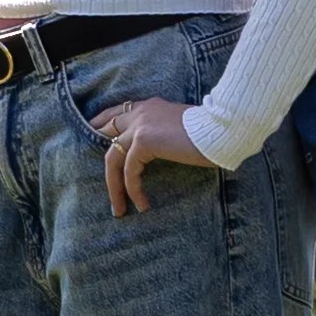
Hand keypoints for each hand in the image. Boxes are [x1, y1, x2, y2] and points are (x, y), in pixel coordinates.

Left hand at [88, 95, 216, 216]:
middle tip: (104, 187)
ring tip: (120, 208)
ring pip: (112, 157)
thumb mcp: (183, 128)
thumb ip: (165, 134)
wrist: (223, 129)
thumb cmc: (212, 133)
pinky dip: (133, 189)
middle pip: (106, 134)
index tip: (92, 136)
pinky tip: (142, 204)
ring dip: (114, 186)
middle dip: (101, 161)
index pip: (117, 112)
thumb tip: (161, 149)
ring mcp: (140, 125)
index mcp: (150, 107)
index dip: (101, 124)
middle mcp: (141, 112)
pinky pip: (129, 171)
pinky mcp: (143, 140)